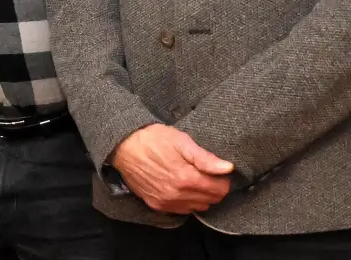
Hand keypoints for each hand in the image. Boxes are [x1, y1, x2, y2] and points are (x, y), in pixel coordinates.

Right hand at [110, 124, 233, 213]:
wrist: (122, 146)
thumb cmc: (152, 139)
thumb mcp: (180, 140)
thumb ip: (205, 157)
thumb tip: (228, 168)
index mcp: (186, 178)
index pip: (220, 189)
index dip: (222, 179)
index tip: (216, 170)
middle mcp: (177, 195)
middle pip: (211, 200)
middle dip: (213, 188)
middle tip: (204, 173)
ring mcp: (166, 202)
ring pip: (198, 207)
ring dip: (200, 196)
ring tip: (192, 179)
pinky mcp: (156, 205)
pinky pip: (182, 210)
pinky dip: (186, 201)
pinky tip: (180, 187)